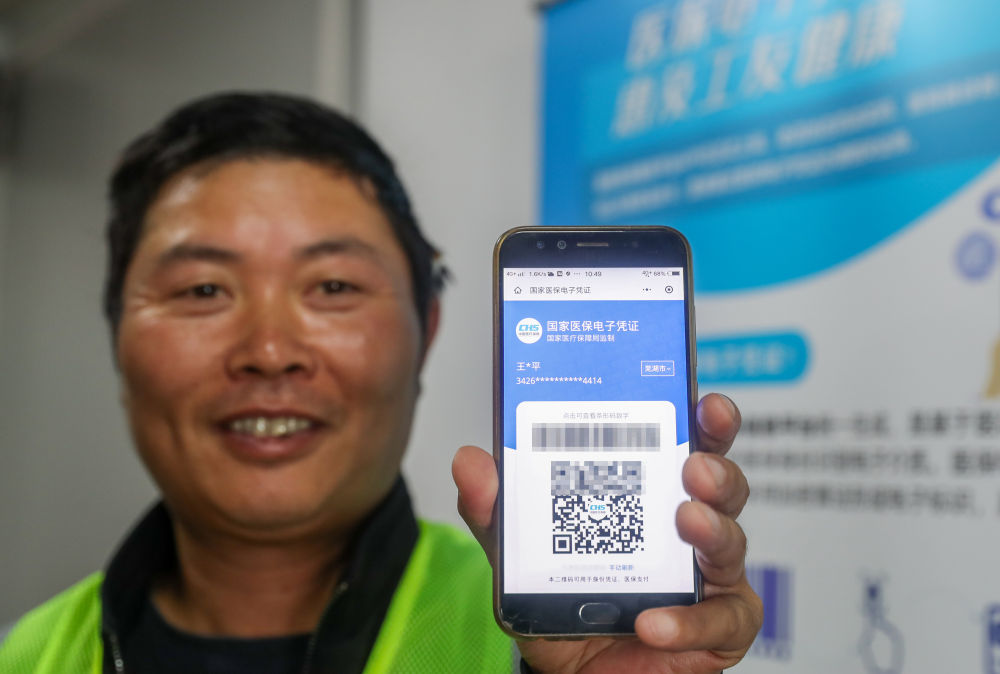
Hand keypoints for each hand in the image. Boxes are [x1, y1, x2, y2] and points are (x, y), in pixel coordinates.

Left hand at [452, 393, 761, 673]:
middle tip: (692, 465)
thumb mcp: (523, 553)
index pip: (688, 444)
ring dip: (712, 529)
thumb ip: (499, 511)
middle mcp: (689, 527)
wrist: (574, 673)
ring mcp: (710, 576)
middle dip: (716, 468)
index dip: (706, 421)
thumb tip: (470, 461)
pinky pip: (718, 620)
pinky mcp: (719, 626)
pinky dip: (686, 621)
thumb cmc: (565, 603)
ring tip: (687, 522)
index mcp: (652, 492)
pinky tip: (653, 623)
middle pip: (723, 485)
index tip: (702, 403)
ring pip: (731, 543)